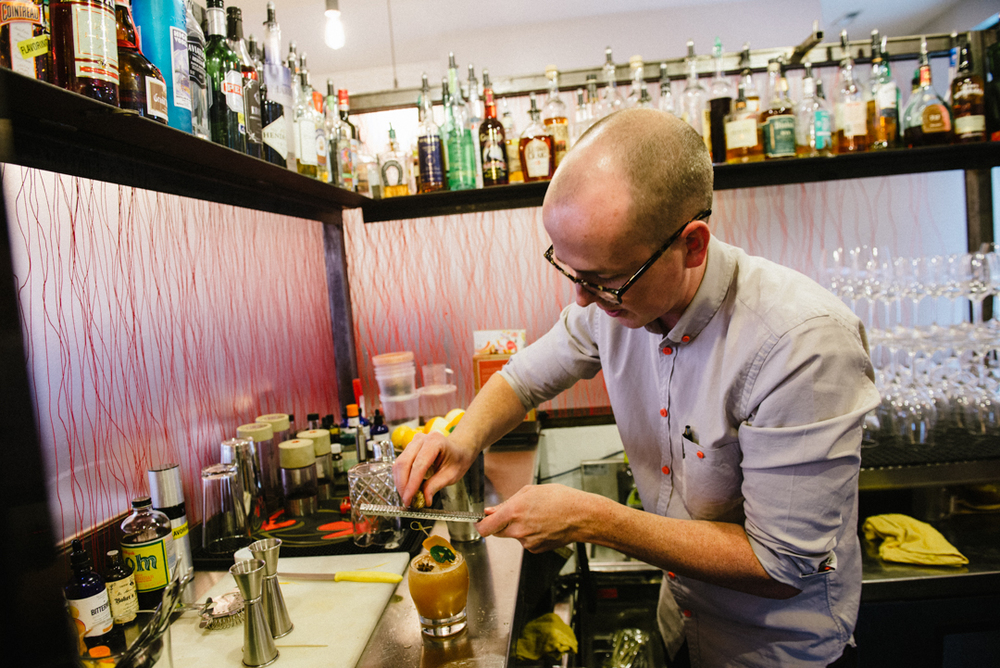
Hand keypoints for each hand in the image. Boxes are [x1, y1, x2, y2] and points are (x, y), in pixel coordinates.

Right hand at [393, 430, 476, 506]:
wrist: (459, 448)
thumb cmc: (457, 459)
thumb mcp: (452, 474)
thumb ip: (436, 485)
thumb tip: (425, 499)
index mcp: (435, 442)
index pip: (418, 465)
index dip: (411, 484)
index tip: (408, 499)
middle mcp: (421, 439)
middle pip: (404, 463)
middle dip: (403, 485)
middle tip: (406, 500)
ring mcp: (413, 442)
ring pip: (399, 463)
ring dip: (400, 482)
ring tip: (406, 496)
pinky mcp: (409, 448)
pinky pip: (400, 463)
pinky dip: (400, 477)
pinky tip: (405, 488)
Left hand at [476, 484, 595, 552]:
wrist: (581, 516)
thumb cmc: (560, 500)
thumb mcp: (530, 491)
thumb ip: (507, 503)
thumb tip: (491, 511)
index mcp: (514, 512)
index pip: (485, 527)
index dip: (479, 524)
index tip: (478, 520)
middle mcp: (518, 530)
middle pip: (496, 532)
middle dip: (499, 524)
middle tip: (512, 514)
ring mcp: (527, 542)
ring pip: (512, 536)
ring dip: (517, 527)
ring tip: (535, 516)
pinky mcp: (535, 549)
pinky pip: (525, 541)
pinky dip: (529, 534)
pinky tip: (542, 525)